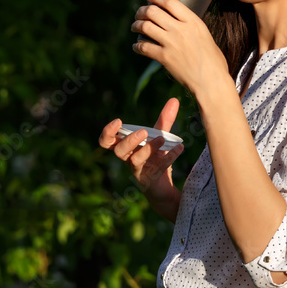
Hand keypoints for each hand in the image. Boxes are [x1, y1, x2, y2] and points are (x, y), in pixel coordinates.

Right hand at [98, 98, 184, 220]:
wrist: (163, 188)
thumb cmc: (155, 159)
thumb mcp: (160, 137)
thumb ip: (165, 120)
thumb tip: (174, 99)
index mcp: (126, 147)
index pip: (107, 141)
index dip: (108, 132)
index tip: (119, 121)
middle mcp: (128, 159)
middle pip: (119, 151)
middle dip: (129, 140)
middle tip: (144, 131)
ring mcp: (138, 171)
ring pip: (135, 161)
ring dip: (149, 148)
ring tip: (163, 139)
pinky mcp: (150, 180)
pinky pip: (156, 169)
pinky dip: (168, 157)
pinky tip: (179, 148)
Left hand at [130, 0, 228, 95]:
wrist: (212, 81)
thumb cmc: (214, 62)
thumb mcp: (206, 36)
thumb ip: (192, 28)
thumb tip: (181, 24)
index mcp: (193, 22)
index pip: (170, 1)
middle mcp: (181, 29)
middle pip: (153, 11)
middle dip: (142, 10)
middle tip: (139, 14)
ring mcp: (171, 43)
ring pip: (145, 26)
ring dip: (136, 25)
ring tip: (135, 27)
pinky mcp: (164, 57)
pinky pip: (144, 47)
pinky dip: (137, 45)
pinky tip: (136, 46)